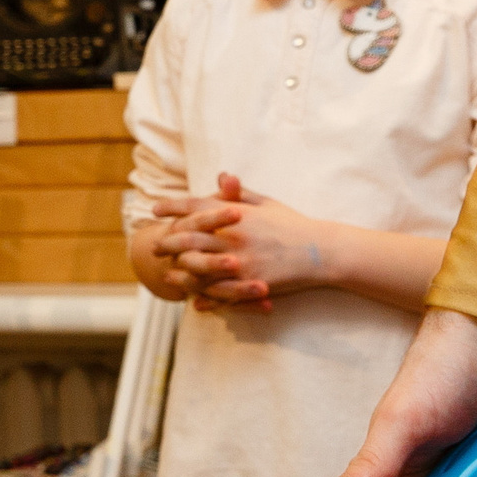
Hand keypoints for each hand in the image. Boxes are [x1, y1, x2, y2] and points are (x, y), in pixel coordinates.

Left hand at [152, 173, 332, 310]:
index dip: (171, 207)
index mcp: (235, 214)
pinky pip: (221, 293)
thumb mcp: (266, 203)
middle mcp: (233, 236)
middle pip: (189, 238)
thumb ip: (238, 193)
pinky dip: (206, 297)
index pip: (194, 207)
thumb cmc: (293, 224)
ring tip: (168, 274)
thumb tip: (222, 175)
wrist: (322, 251)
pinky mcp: (250, 283)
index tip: (155, 210)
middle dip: (168, 241)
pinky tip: (195, 300)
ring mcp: (240, 261)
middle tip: (155, 246)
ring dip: (180, 271)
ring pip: (199, 268)